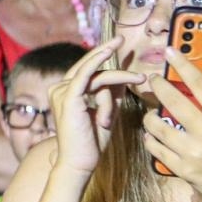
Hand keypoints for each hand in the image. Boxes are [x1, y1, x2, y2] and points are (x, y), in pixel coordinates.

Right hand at [48, 37, 143, 175]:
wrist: (80, 163)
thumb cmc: (92, 143)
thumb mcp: (107, 112)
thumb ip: (112, 95)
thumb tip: (124, 77)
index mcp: (67, 93)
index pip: (88, 71)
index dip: (103, 58)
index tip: (120, 49)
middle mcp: (60, 89)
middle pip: (89, 66)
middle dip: (105, 50)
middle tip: (121, 38)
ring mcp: (62, 92)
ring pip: (97, 74)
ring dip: (121, 78)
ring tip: (141, 80)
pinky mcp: (68, 97)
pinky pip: (88, 75)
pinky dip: (99, 62)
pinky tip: (110, 52)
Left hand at [143, 57, 201, 201]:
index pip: (201, 85)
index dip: (184, 65)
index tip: (171, 52)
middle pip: (173, 102)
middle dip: (158, 86)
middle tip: (153, 79)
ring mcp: (191, 152)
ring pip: (158, 126)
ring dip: (149, 115)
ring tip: (150, 110)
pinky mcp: (181, 168)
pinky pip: (156, 148)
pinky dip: (150, 138)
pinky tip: (151, 133)